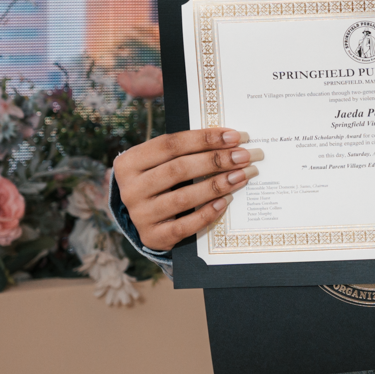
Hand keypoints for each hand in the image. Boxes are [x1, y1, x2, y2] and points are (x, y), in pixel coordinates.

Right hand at [113, 127, 261, 252]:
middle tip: (244, 156)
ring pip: (184, 197)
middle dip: (216, 160)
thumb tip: (230, 141)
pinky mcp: (153, 237)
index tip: (235, 136)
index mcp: (129, 162)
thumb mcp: (161, 163)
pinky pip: (185, 226)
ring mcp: (140, 215)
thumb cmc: (159, 182)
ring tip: (242, 176)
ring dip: (217, 185)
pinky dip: (207, 213)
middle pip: (179, 169)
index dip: (205, 138)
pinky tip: (226, 202)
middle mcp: (130, 189)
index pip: (171, 144)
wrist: (144, 218)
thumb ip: (185, 151)